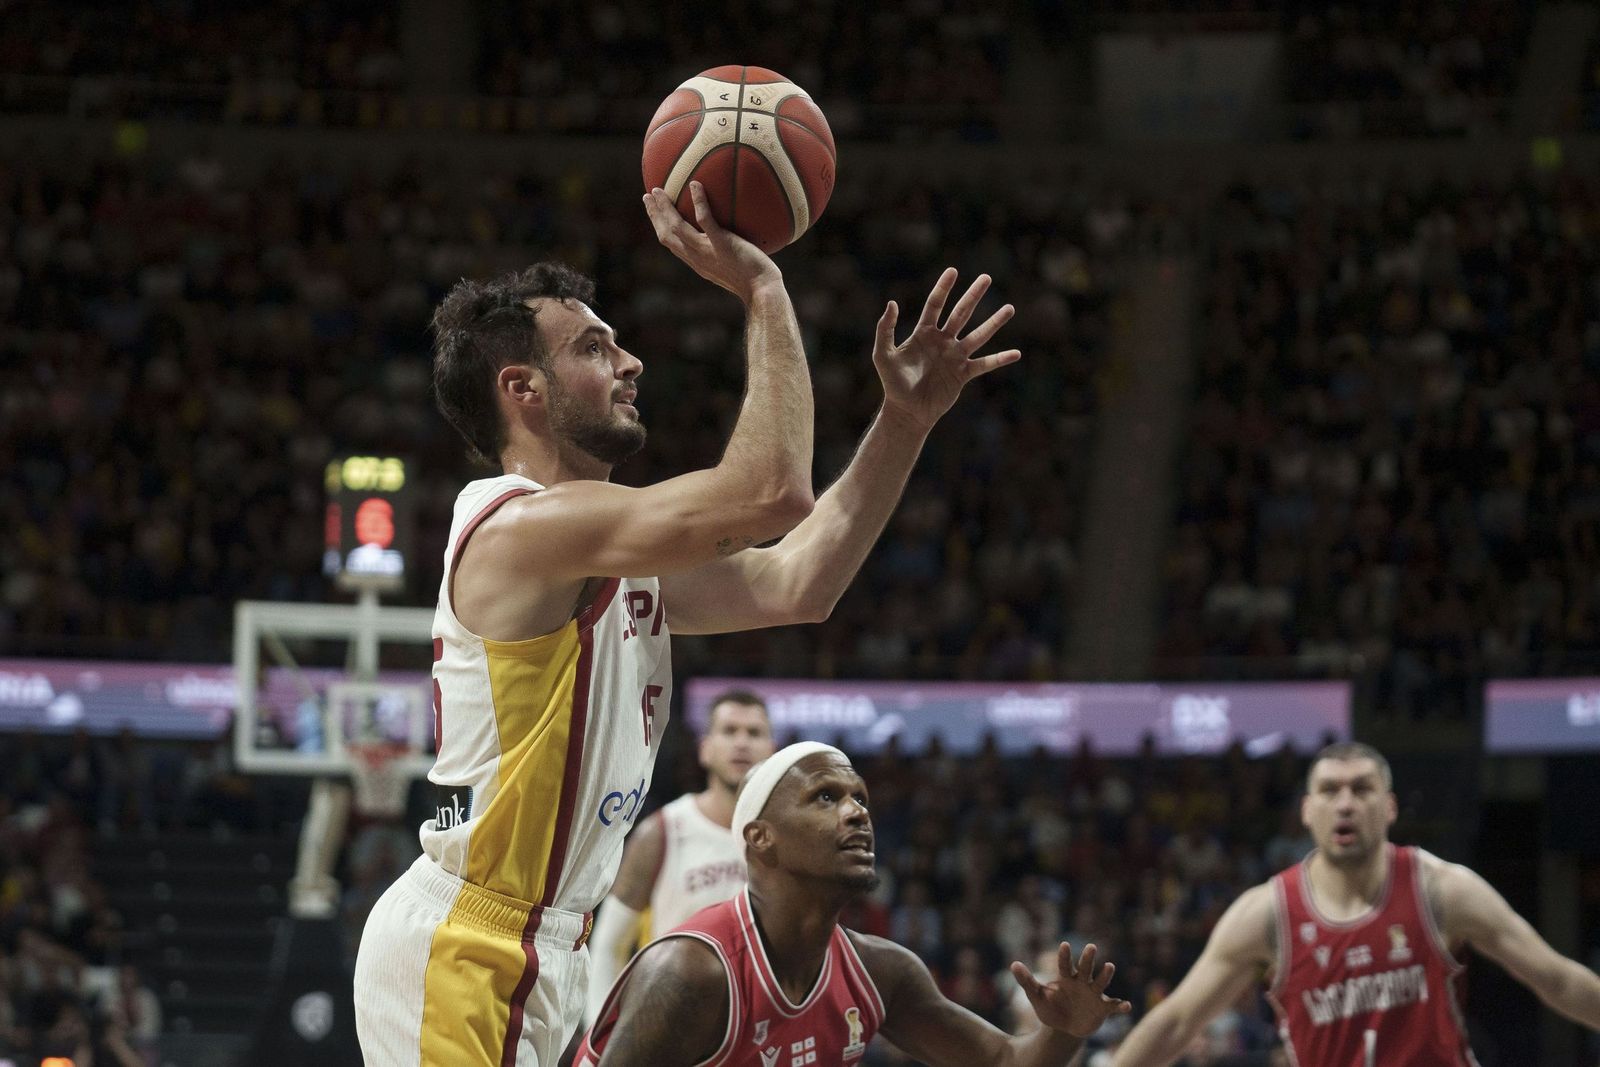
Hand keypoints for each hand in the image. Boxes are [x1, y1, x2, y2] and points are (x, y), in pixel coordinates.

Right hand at [643, 182, 782, 303]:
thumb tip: (730, 237)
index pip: (672, 244)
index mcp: (697, 263)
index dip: (659, 227)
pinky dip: (699, 201)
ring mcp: (707, 250)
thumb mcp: (732, 267)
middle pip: (666, 235)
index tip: (654, 212)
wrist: (762, 289)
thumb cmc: (755, 280)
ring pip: (677, 227)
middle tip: (647, 196)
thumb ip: (724, 253)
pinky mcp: (720, 243)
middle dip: (654, 215)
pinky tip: (695, 184)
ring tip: (657, 190)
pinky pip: (705, 219)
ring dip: (664, 208)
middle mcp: (696, 258)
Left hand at [873, 267, 1018, 432]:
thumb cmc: (892, 384)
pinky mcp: (963, 374)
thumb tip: (892, 302)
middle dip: (973, 296)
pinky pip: (984, 364)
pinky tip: (1016, 353)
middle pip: (961, 314)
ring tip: (1009, 308)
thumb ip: (885, 329)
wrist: (906, 411)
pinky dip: (1000, 359)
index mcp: (924, 333)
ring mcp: (954, 357)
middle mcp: (942, 341)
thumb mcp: (883, 355)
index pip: (935, 305)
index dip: (943, 288)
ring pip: (978, 336)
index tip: (953, 271)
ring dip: (993, 322)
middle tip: (986, 278)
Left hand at [1010, 941, 1131, 1039]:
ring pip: (1101, 982)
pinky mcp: (1102, 1008)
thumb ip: (1026, 981)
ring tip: (1109, 966)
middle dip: (1088, 958)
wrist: (1063, 1028)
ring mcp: (1093, 994)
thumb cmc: (1050, 1008)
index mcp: (1066, 978)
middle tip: (1090, 946)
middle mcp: (1082, 982)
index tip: (1064, 945)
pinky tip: (1126, 1006)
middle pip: (1085, 968)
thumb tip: (1013, 964)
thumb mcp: (1036, 996)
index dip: (1064, 956)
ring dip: (1105, 975)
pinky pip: (1113, 1006)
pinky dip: (1121, 1006)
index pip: (1065, 964)